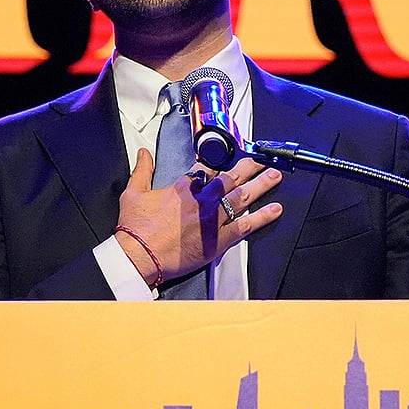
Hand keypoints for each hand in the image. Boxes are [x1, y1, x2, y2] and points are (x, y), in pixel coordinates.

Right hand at [115, 149, 282, 286]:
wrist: (139, 254)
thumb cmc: (136, 229)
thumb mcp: (133, 192)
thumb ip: (142, 170)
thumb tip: (144, 154)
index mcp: (183, 188)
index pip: (207, 169)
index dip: (220, 163)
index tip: (230, 159)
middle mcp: (202, 200)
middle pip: (231, 179)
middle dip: (249, 168)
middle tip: (262, 161)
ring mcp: (213, 218)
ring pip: (243, 197)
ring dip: (261, 185)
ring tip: (274, 176)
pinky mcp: (219, 239)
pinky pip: (246, 225)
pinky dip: (262, 217)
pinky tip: (274, 210)